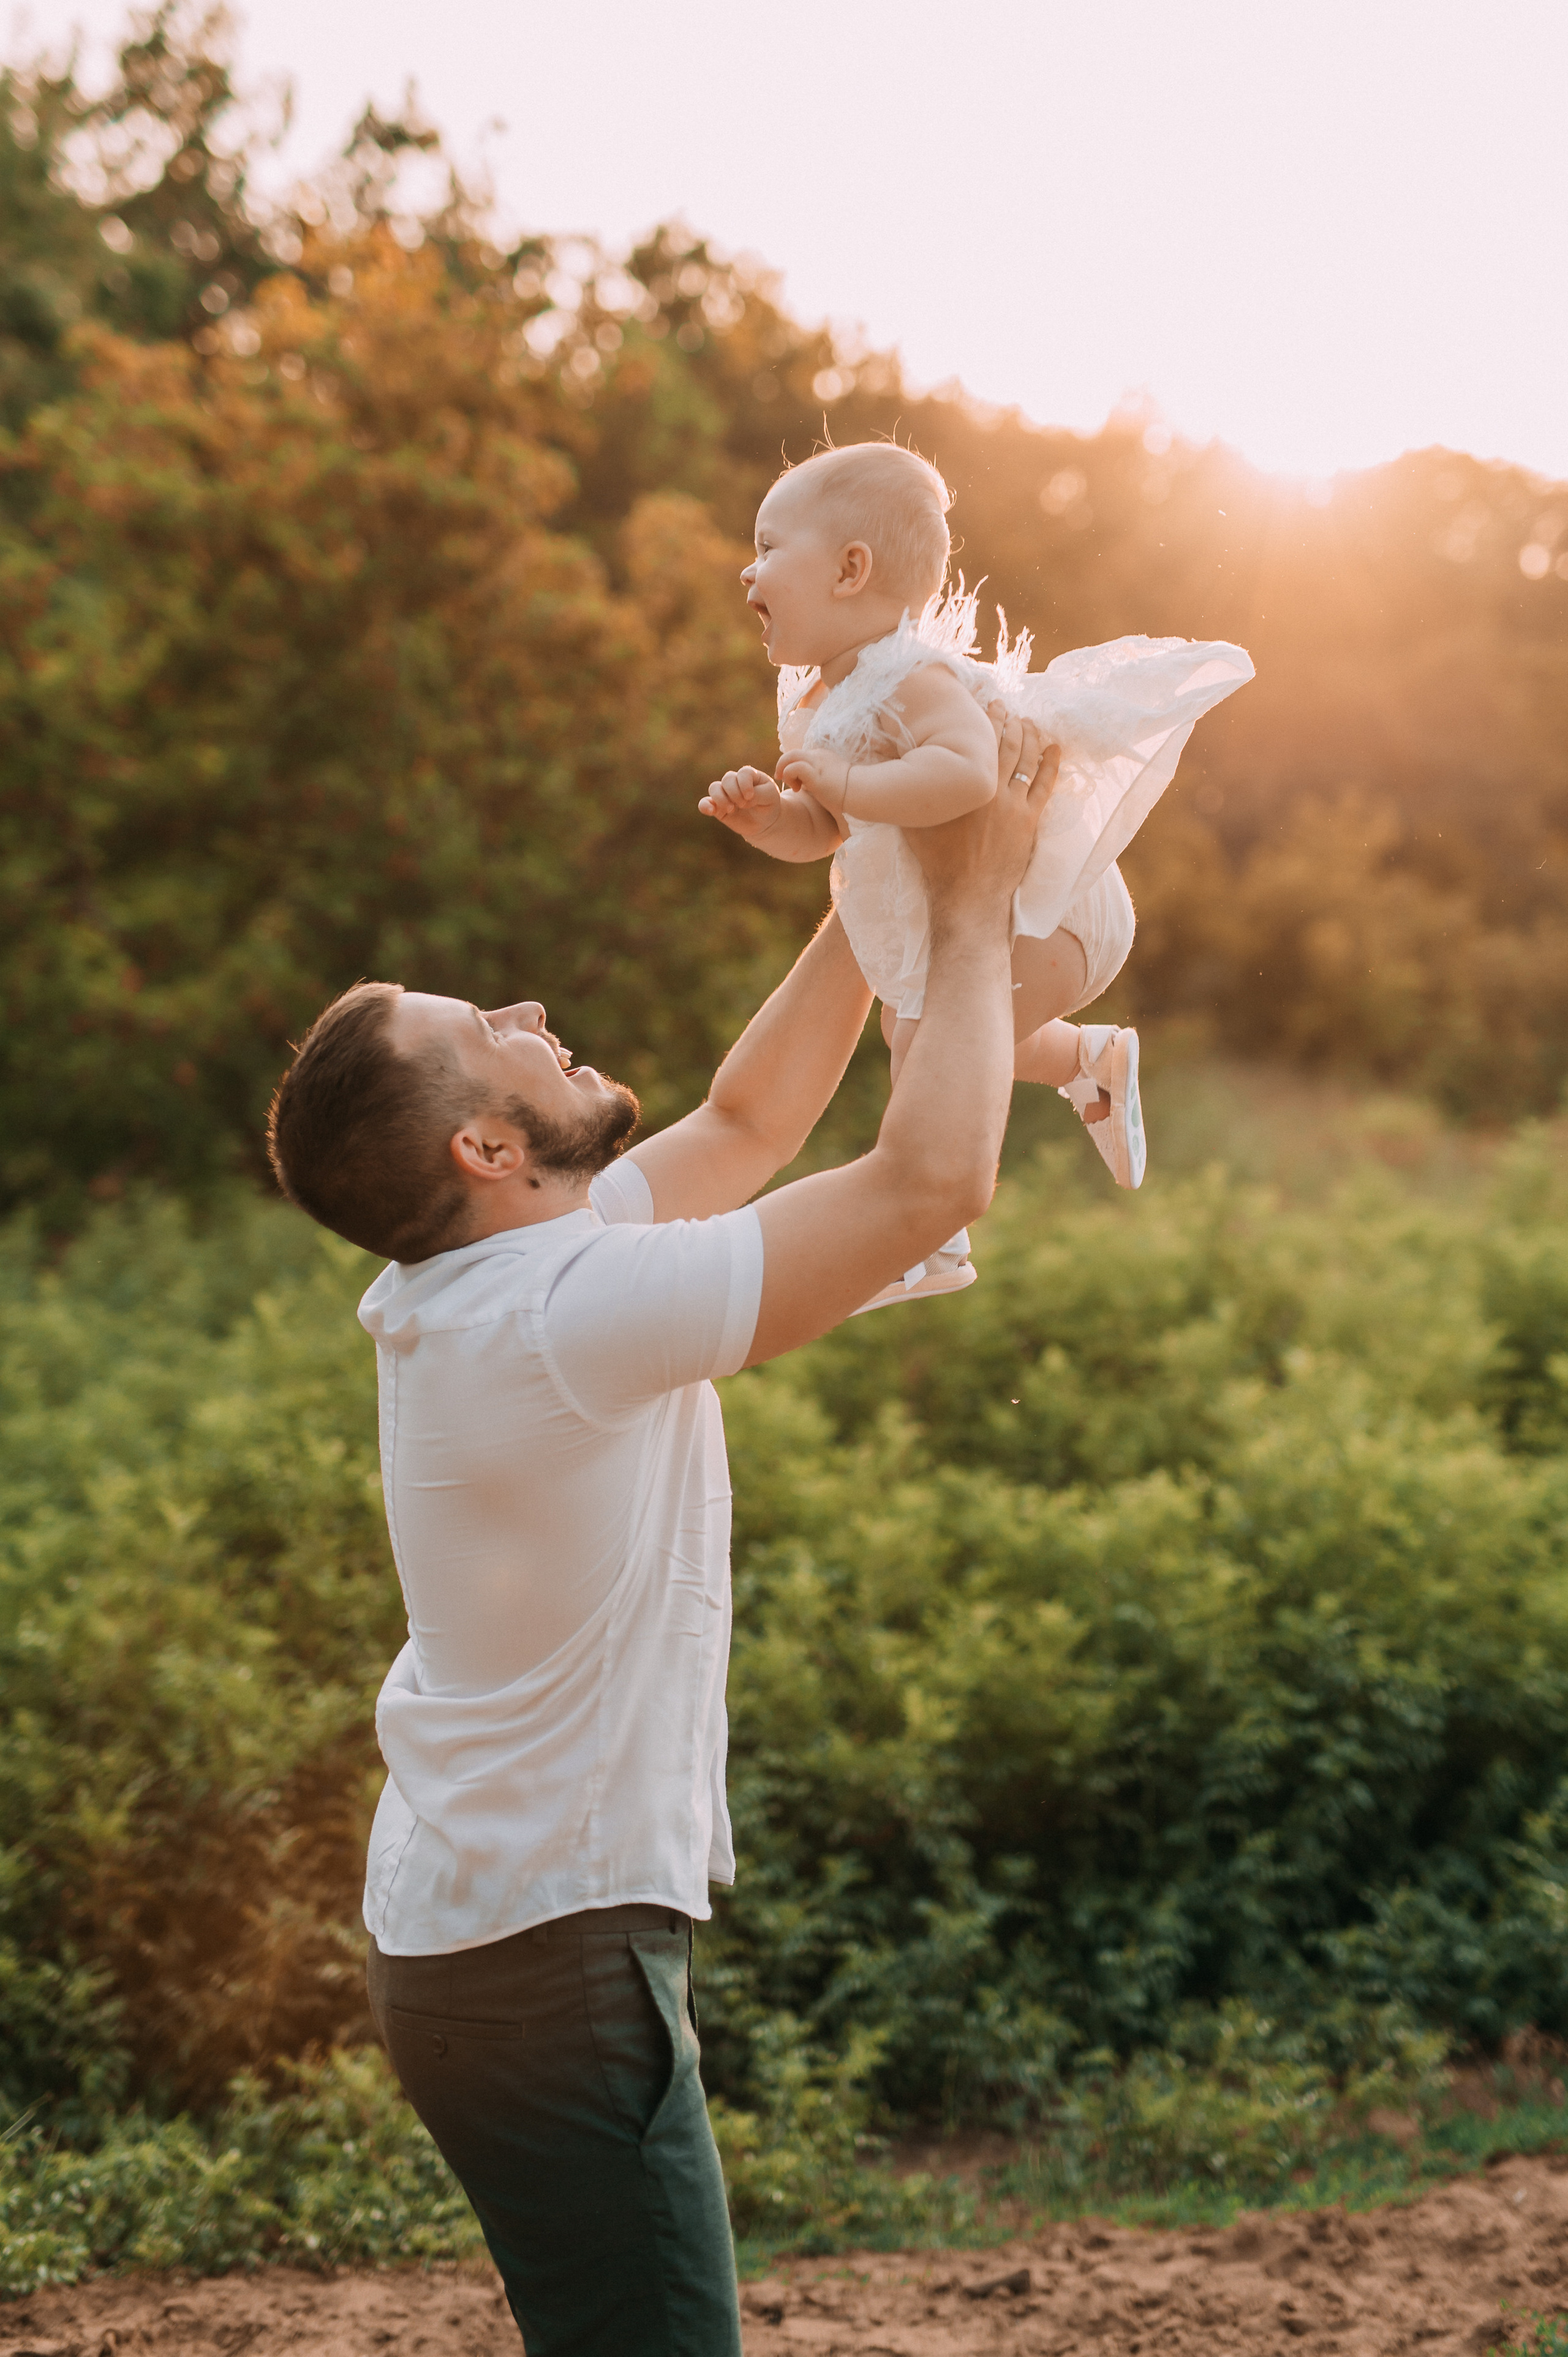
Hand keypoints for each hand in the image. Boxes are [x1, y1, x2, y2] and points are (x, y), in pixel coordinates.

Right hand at [699, 766, 785, 842]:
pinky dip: (705, 806)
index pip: (743, 773)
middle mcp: (735, 782)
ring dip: (721, 798)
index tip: (750, 796)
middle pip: (727, 779)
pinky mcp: (718, 808)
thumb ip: (758, 795)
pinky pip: (705, 803)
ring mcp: (725, 794)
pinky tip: (710, 812)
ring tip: (731, 809)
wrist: (764, 823)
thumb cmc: (768, 805)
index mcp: (749, 776)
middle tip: (743, 805)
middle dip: (734, 792)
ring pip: (714, 788)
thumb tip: (743, 800)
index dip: (745, 784)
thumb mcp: (770, 798)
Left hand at [776, 748, 851, 814]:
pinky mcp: (815, 773)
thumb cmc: (853, 793)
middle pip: (793, 753)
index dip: (793, 767)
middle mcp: (818, 756)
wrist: (862, 792)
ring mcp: (816, 763)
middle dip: (783, 764)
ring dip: (783, 769)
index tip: (796, 784)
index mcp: (823, 757)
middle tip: (782, 778)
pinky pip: (794, 767)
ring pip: (790, 756)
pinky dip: (789, 776)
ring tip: (788, 783)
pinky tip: (796, 788)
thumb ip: (825, 782)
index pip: (801, 756)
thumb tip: (823, 795)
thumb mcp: (835, 782)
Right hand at [902, 709, 1059, 914]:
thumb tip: (886, 765)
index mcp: (964, 786)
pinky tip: (1055, 749)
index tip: (987, 705)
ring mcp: (1014, 806)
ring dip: (1030, 736)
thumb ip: (905, 793)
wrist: (967, 896)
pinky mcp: (1029, 822)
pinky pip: (1045, 786)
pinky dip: (1051, 765)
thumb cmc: (937, 862)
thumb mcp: (912, 823)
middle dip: (1008, 720)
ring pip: (1027, 760)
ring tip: (1029, 722)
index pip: (980, 741)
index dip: (986, 719)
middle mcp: (991, 790)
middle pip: (1006, 744)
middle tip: (1006, 707)